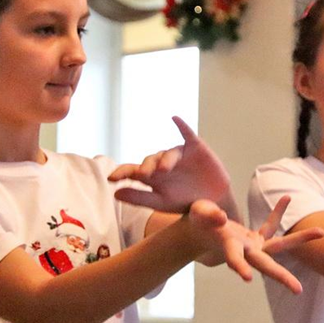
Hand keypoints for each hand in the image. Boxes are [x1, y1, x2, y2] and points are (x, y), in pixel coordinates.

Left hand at [109, 117, 230, 212]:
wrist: (212, 202)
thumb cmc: (183, 201)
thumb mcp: (160, 203)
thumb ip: (139, 198)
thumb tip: (115, 194)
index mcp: (152, 176)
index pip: (133, 171)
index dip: (122, 172)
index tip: (111, 178)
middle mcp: (163, 162)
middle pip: (150, 161)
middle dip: (146, 167)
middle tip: (142, 175)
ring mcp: (179, 154)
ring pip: (168, 153)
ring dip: (165, 159)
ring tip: (163, 169)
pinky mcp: (195, 147)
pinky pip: (187, 134)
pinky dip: (182, 126)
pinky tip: (175, 119)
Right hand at [186, 198, 323, 294]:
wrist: (198, 232)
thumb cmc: (197, 222)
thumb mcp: (199, 213)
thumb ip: (208, 215)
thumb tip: (221, 217)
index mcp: (228, 247)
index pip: (234, 260)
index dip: (240, 267)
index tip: (247, 279)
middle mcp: (244, 251)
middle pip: (265, 264)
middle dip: (281, 276)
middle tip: (297, 290)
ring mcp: (252, 247)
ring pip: (279, 246)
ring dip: (299, 239)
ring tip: (322, 232)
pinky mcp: (255, 239)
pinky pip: (270, 226)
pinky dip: (278, 212)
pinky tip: (287, 197)